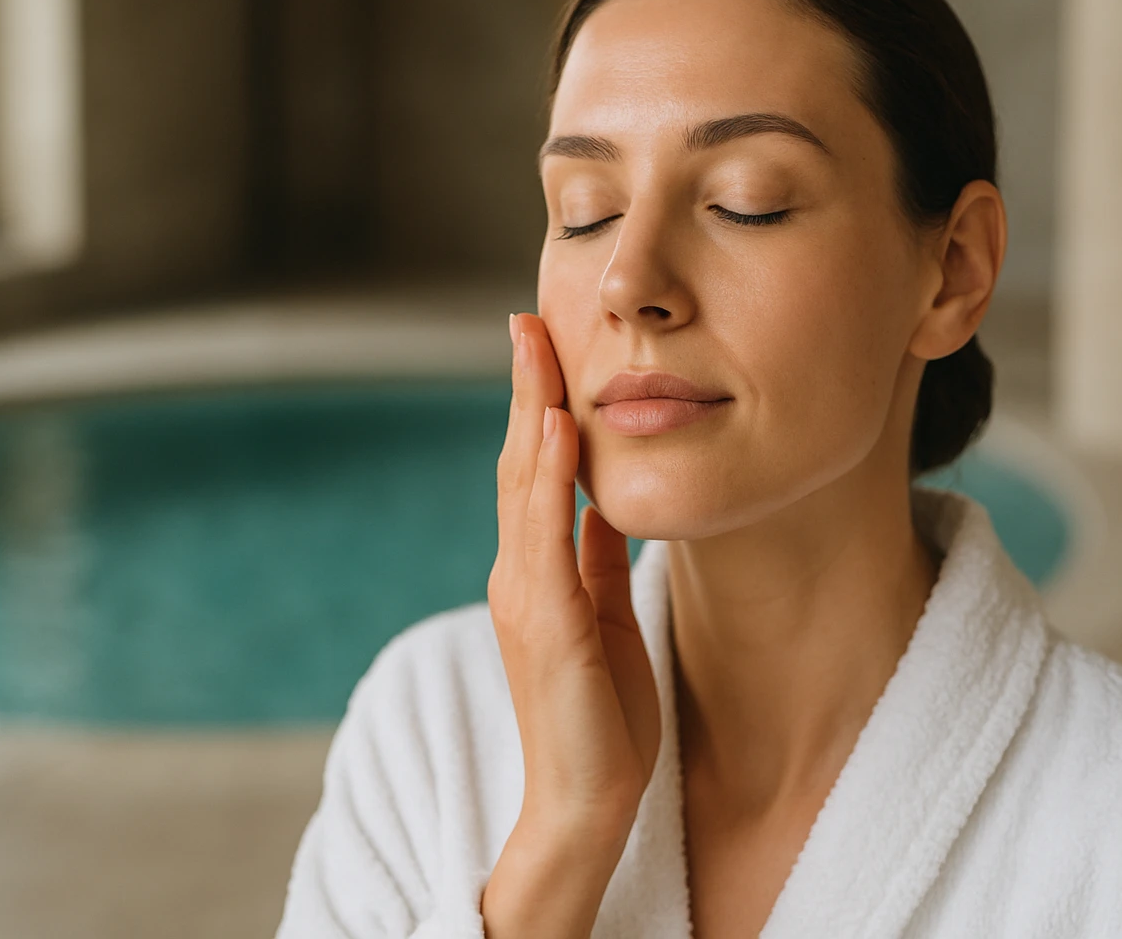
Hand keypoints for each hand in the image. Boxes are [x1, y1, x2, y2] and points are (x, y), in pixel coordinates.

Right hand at [481, 313, 661, 936]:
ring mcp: (525, 598)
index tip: (544, 345)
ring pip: (522, 486)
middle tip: (528, 319)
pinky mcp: (546, 624)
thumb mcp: (605, 619)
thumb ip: (595, 561)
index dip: (535, 406)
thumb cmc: (601, 718)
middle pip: (516, 463)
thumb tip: (603, 503)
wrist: (587, 802)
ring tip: (536, 345)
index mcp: (535, 575)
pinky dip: (547, 478)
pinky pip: (545, 536)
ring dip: (529, 411)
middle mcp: (519, 576)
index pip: (532, 472)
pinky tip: (556, 428)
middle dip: (524, 389)